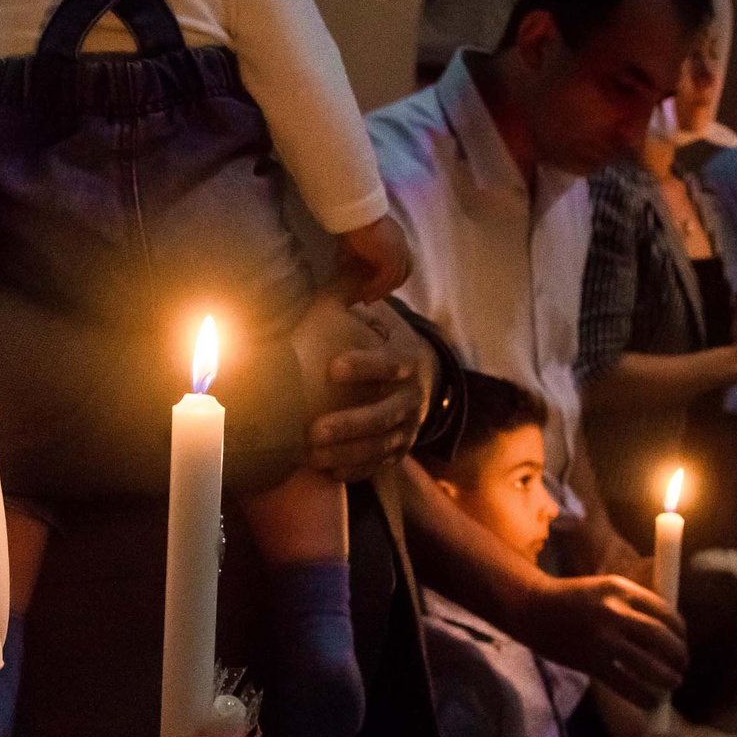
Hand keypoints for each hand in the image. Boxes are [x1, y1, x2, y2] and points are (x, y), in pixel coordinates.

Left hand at [293, 298, 431, 480]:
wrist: (424, 374)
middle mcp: (412, 396)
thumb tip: (327, 264)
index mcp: (407, 358)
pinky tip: (328, 472)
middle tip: (314, 431)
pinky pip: (380, 464)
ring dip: (347, 453)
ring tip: (312, 454)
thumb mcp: (377, 315)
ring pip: (380, 445)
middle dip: (351, 425)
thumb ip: (351, 294)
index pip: (389, 363)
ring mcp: (408, 427)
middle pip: (384, 415)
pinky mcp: (400, 449)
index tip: (333, 368)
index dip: (364, 366)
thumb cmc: (384, 339)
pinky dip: (356, 470)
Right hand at [333, 214, 413, 302]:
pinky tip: (364, 294)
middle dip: (390, 287)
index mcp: (398, 238)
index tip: (377, 286)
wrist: (354, 215)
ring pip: (395, 279)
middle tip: (373, 296)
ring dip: (381, 291)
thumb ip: (357, 257)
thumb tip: (345, 271)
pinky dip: (376, 289)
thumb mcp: (356, 243)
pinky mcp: (392, 259)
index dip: (392, 276)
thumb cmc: (352, 224)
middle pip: (404, 273)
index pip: (403, 263)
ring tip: (367, 299)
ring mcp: (400, 253)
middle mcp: (403, 246)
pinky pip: (386, 279)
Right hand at [516, 574, 686, 707]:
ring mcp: (603, 638)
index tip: (682, 642)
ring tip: (673, 683)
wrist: (533, 608)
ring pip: (649, 664)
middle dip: (679, 656)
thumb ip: (633, 604)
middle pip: (662, 638)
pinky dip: (643, 696)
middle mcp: (615, 611)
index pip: (665, 612)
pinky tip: (651, 701)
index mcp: (622, 589)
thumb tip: (665, 633)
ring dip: (667, 678)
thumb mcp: (606, 589)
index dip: (681, 631)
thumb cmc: (573, 599)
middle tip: (682, 666)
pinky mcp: (590, 661)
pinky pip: (626, 683)